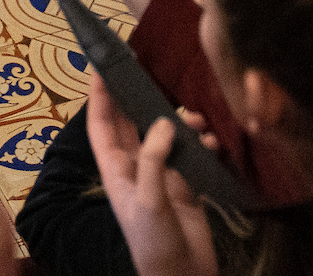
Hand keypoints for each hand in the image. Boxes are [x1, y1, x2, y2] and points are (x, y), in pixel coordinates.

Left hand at [85, 76, 218, 275]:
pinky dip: (201, 146)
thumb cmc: (154, 245)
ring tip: (197, 120)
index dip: (99, 97)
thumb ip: (154, 159)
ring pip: (166, 138)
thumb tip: (165, 123)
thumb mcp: (148, 200)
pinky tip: (212, 144)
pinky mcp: (184, 187)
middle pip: (132, 125)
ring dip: (180, 125)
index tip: (100, 68)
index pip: (102, 126)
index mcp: (116, 171)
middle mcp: (135, 170)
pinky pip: (190, 156)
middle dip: (140, 100)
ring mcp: (160, 178)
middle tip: (148, 74)